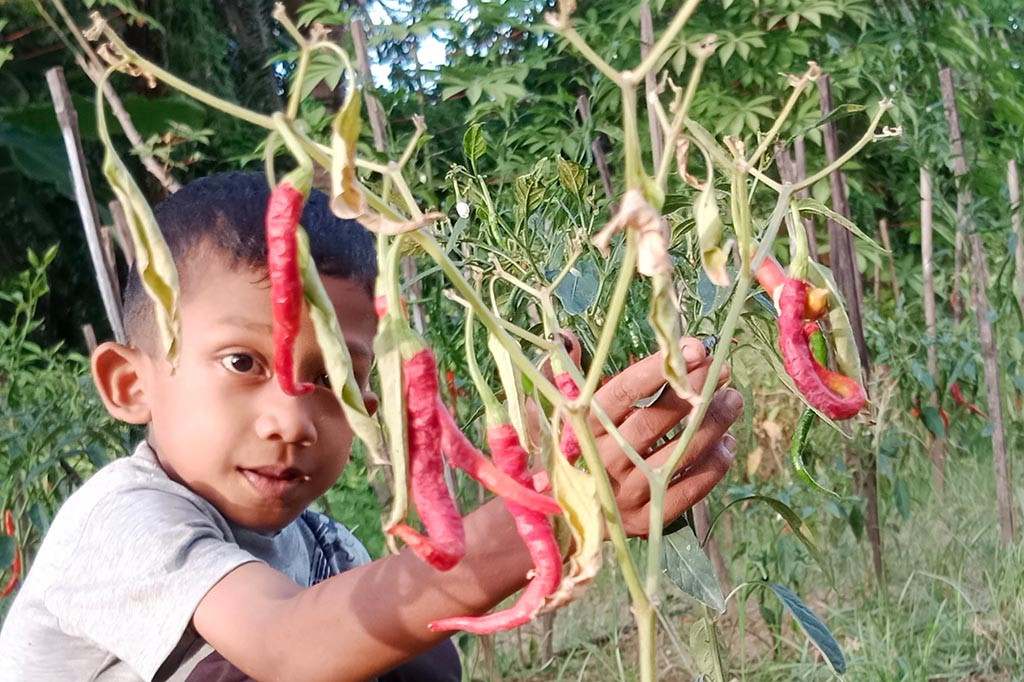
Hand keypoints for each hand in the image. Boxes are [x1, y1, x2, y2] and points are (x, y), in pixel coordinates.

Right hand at [536, 332, 740, 536]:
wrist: (564, 517)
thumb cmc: (576, 453)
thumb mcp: (566, 416)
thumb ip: (572, 376)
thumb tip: (568, 337)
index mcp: (582, 429)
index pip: (621, 393)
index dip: (656, 369)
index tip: (693, 347)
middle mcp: (602, 460)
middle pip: (654, 421)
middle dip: (694, 391)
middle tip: (722, 370)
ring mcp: (625, 492)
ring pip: (677, 454)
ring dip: (712, 425)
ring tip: (732, 399)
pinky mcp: (646, 519)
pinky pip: (688, 491)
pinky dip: (713, 466)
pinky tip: (727, 444)